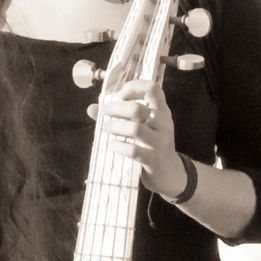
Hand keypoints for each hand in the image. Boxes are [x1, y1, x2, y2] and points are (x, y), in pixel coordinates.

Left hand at [88, 80, 186, 198]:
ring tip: (105, 128)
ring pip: (135, 129)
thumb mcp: (143, 126)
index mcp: (162, 110)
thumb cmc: (151, 144)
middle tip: (104, 112)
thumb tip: (91, 108)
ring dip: (115, 127)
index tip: (119, 96)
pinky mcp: (154, 160)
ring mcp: (160, 142)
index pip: (152, 88)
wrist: (169, 173)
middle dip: (115, 108)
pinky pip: (134, 151)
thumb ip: (119, 116)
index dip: (133, 87)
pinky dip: (119, 146)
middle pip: (138, 109)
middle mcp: (163, 123)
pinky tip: (112, 145)